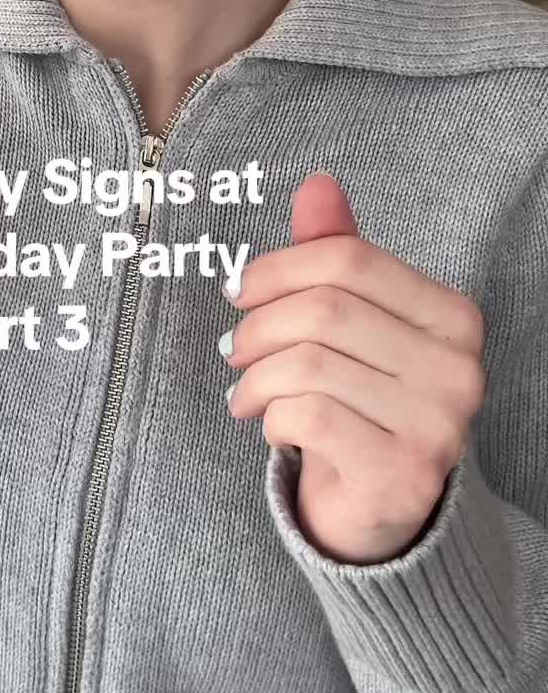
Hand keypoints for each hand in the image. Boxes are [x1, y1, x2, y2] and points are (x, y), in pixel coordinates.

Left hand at [221, 172, 486, 563]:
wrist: (382, 510)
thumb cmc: (361, 400)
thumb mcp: (350, 321)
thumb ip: (336, 253)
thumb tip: (318, 183)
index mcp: (452, 316)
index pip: (348, 260)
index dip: (278, 268)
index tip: (238, 291)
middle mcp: (459, 368)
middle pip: (325, 311)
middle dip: (259, 326)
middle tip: (233, 350)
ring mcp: (438, 426)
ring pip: (309, 365)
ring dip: (256, 378)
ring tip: (245, 392)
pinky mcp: (404, 476)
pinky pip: (310, 417)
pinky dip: (271, 416)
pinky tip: (270, 426)